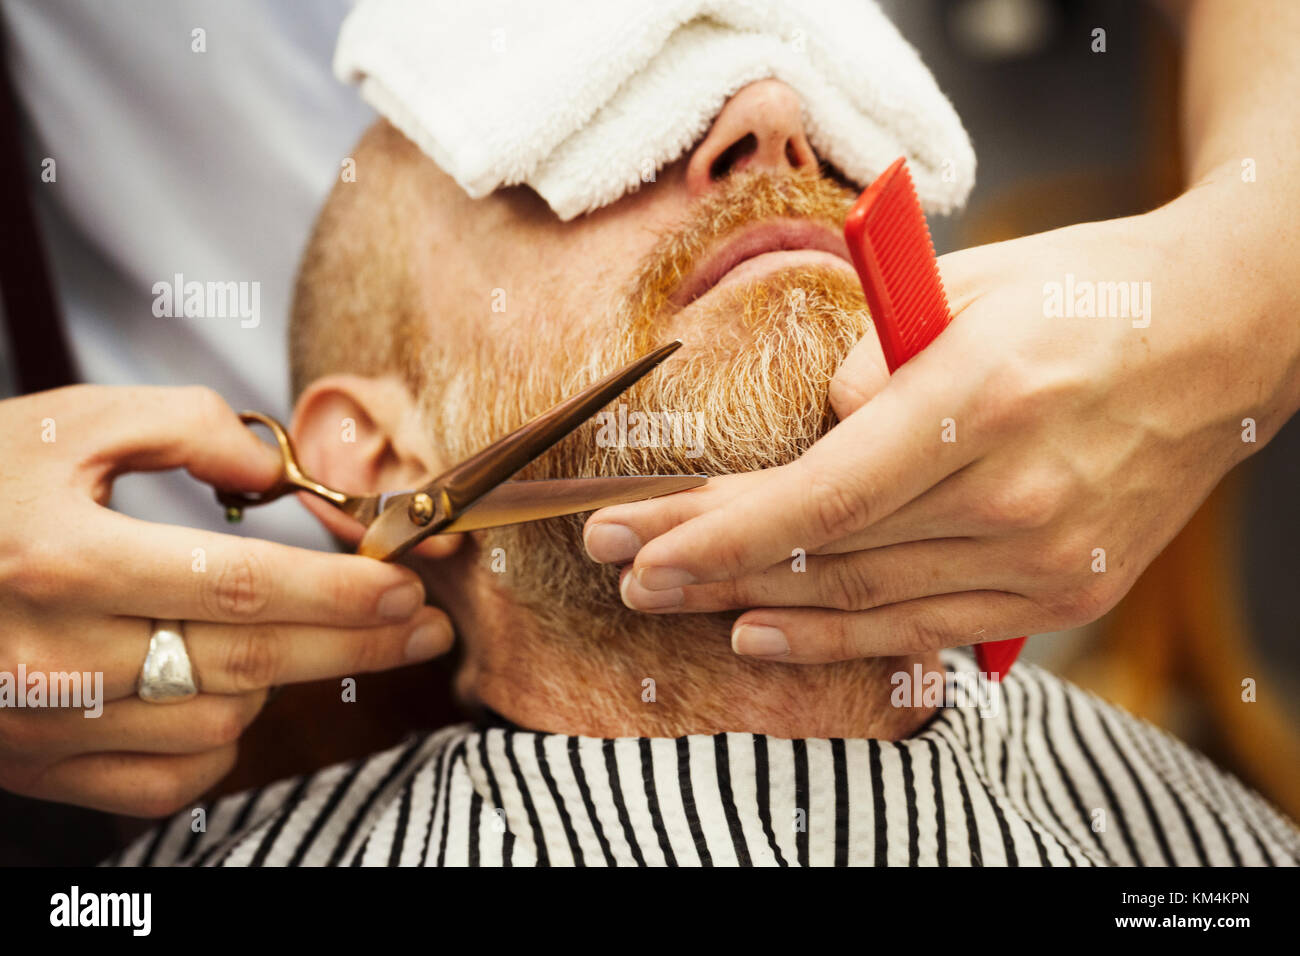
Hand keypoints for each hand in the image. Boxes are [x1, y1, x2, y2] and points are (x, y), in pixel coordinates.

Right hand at [0, 385, 455, 815]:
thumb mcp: (63, 425)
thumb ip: (180, 426)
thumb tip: (274, 471)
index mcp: (60, 557)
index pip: (237, 584)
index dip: (337, 589)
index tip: (406, 582)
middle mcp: (53, 652)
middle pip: (246, 664)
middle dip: (356, 646)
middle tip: (424, 628)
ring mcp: (44, 723)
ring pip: (215, 726)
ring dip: (281, 684)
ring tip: (311, 640)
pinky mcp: (40, 767)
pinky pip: (167, 780)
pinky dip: (218, 744)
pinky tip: (230, 697)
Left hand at [583, 186, 1298, 661]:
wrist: (1222, 335)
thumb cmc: (1090, 292)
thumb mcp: (968, 284)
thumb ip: (874, 359)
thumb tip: (816, 426)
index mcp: (981, 401)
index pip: (818, 496)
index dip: (716, 531)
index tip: (635, 538)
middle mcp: (1014, 495)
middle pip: (827, 553)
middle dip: (708, 565)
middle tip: (625, 565)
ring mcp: (1045, 556)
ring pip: (869, 604)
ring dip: (759, 607)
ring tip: (675, 603)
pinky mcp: (1065, 592)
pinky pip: (930, 630)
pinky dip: (843, 638)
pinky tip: (769, 630)